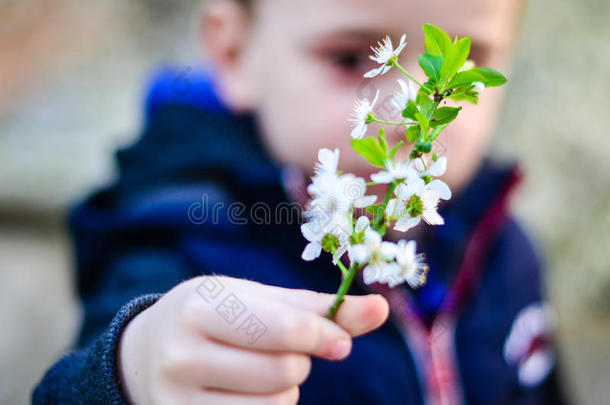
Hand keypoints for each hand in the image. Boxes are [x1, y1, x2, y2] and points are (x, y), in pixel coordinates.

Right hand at [119, 275, 388, 404]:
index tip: (340, 342)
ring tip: (254, 372)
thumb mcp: (257, 300)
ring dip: (285, 391)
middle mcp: (181, 355)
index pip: (282, 328)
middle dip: (298, 362)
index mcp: (200, 307)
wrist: (148, 353)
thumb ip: (319, 309)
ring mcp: (176, 401)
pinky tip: (243, 395)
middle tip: (278, 350)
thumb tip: (381, 309)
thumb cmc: (216, 317)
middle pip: (284, 371)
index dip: (323, 335)